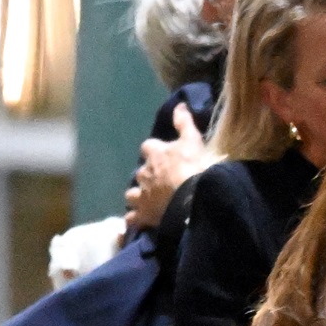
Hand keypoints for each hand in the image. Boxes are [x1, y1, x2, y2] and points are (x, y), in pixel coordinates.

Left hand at [124, 102, 210, 230]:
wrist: (191, 200)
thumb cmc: (194, 167)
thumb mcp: (193, 141)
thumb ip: (184, 123)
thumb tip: (179, 105)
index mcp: (154, 154)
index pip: (149, 147)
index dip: (157, 151)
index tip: (166, 155)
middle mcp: (142, 173)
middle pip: (140, 172)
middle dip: (149, 176)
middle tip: (164, 181)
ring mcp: (140, 195)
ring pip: (132, 194)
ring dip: (139, 196)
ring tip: (150, 201)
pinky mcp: (142, 215)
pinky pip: (132, 218)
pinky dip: (135, 219)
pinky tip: (140, 220)